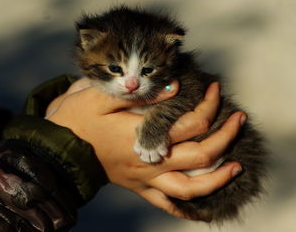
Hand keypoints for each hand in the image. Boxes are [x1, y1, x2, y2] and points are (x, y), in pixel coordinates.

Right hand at [46, 80, 243, 219]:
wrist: (55, 151)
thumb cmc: (76, 119)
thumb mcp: (100, 96)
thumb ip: (137, 93)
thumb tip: (174, 88)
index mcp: (142, 135)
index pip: (190, 123)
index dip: (209, 105)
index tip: (216, 88)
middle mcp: (149, 161)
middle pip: (201, 156)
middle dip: (226, 137)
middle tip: (240, 119)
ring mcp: (144, 178)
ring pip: (190, 188)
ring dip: (218, 178)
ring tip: (236, 166)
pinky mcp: (138, 187)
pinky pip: (166, 204)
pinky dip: (186, 208)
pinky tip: (203, 207)